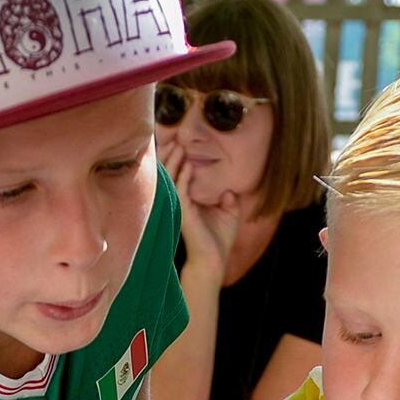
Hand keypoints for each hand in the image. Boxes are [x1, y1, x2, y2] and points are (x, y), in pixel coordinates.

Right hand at [163, 136, 241, 275]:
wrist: (214, 260)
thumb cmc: (219, 240)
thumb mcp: (230, 214)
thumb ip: (229, 199)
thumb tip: (229, 189)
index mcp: (188, 200)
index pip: (179, 175)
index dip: (178, 160)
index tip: (182, 143)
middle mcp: (180, 201)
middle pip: (170, 173)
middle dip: (171, 155)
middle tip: (175, 138)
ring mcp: (179, 205)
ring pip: (171, 178)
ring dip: (174, 161)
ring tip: (178, 145)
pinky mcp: (182, 212)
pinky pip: (180, 189)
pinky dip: (183, 176)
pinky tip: (188, 165)